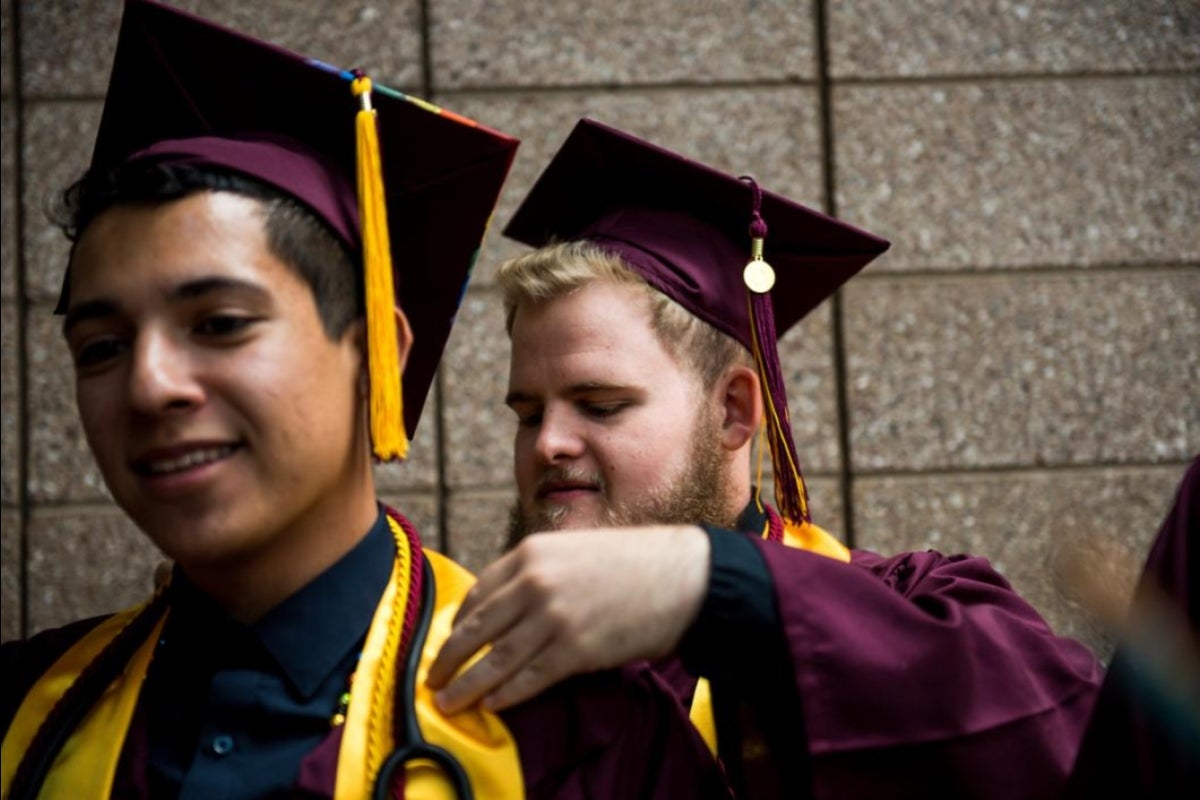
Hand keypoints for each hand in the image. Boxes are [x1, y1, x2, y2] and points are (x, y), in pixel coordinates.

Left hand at [426, 525, 709, 713]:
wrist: (682, 575)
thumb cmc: (633, 562)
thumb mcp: (573, 550)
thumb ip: (538, 572)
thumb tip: (507, 606)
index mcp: (530, 553)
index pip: (478, 593)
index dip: (459, 623)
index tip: (450, 641)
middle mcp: (534, 583)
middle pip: (476, 628)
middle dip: (448, 658)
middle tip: (432, 678)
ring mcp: (553, 618)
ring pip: (494, 659)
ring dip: (465, 685)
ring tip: (447, 702)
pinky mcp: (575, 650)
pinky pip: (528, 678)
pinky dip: (505, 695)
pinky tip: (490, 705)